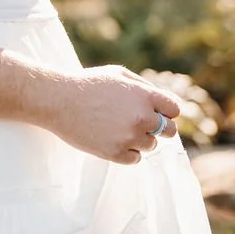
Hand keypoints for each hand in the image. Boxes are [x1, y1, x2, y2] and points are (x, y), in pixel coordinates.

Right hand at [36, 64, 181, 165]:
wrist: (59, 100)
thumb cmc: (90, 84)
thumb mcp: (119, 75)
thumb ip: (146, 88)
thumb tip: (168, 102)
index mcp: (144, 96)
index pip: (174, 110)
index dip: (165, 110)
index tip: (155, 111)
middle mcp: (141, 118)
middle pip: (169, 131)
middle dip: (158, 127)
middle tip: (140, 122)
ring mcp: (129, 137)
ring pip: (151, 145)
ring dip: (140, 139)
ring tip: (119, 127)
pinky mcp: (115, 153)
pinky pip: (136, 159)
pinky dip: (129, 152)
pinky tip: (114, 139)